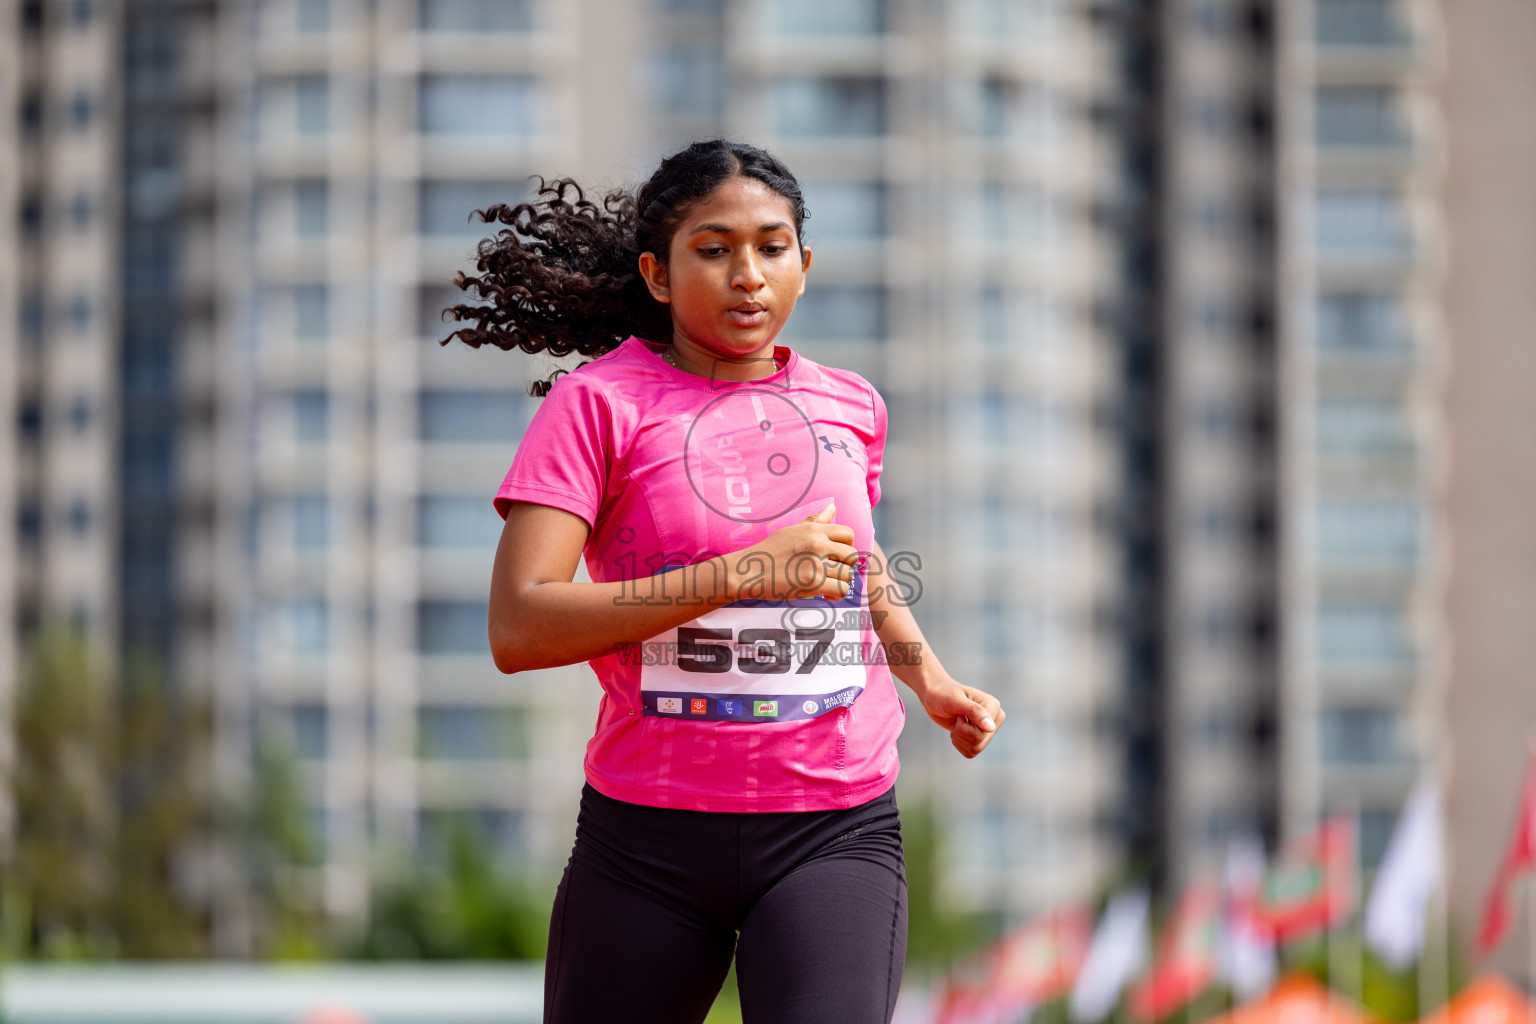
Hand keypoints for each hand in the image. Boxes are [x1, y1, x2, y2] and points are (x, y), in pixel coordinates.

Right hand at [725, 502, 857, 601]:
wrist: (749, 571)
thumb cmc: (770, 551)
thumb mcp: (792, 530)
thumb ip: (816, 520)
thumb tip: (833, 507)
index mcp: (814, 530)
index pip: (848, 534)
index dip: (847, 546)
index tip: (837, 556)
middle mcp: (817, 543)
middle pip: (852, 555)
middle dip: (846, 566)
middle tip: (833, 572)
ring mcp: (815, 563)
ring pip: (848, 574)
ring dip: (841, 581)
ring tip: (828, 584)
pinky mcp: (812, 583)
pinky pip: (841, 589)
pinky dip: (837, 594)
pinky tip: (826, 593)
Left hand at [917, 676, 1004, 758]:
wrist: (934, 695)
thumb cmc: (943, 693)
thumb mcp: (956, 701)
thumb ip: (974, 712)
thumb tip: (991, 728)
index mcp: (994, 706)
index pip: (982, 732)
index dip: (963, 727)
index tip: (959, 712)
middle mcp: (995, 719)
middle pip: (979, 742)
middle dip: (960, 733)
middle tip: (956, 718)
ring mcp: (988, 730)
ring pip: (975, 749)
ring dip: (959, 739)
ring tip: (956, 723)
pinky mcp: (980, 738)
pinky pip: (971, 753)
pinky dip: (959, 744)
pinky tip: (957, 730)